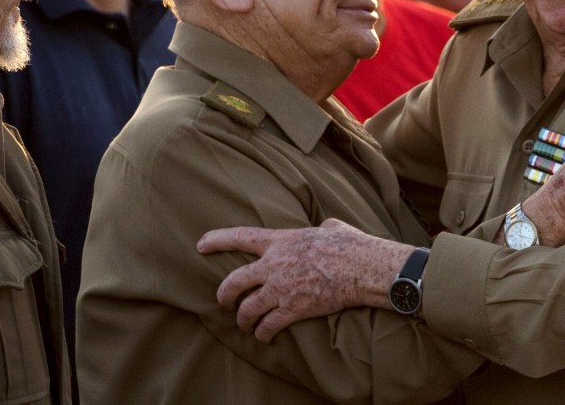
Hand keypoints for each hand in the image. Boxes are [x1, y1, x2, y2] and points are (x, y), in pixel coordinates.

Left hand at [197, 218, 411, 341]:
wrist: (364, 267)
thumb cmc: (352, 245)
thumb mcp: (331, 227)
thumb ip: (320, 227)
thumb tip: (325, 227)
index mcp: (281, 240)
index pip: (240, 237)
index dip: (217, 240)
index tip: (200, 245)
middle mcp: (275, 264)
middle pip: (234, 282)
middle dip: (224, 295)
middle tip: (224, 302)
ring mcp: (282, 288)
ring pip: (248, 309)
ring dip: (243, 319)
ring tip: (245, 324)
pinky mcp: (294, 309)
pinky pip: (268, 325)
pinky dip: (263, 333)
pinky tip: (264, 336)